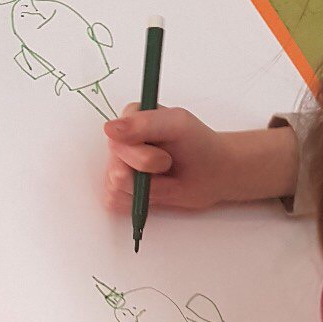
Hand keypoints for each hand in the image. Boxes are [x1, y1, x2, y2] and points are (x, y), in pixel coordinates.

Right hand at [103, 106, 297, 212]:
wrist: (213, 172)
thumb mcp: (178, 125)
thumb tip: (110, 129)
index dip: (142, 156)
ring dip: (145, 190)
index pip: (116, 143)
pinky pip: (116, 203)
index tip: (165, 155)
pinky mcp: (121, 190)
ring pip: (115, 189)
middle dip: (147, 175)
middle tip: (168, 165)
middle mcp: (120, 142)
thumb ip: (144, 124)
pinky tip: (155, 191)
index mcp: (130, 118)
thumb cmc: (199, 145)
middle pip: (116, 171)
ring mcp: (118, 166)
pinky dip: (139, 203)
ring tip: (163, 177)